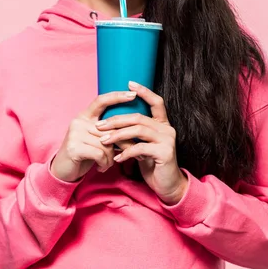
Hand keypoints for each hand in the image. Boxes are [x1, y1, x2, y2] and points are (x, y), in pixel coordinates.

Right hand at [50, 90, 137, 181]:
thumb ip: (109, 131)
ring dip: (111, 158)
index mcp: (85, 116)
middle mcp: (79, 121)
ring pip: (107, 143)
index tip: (133, 94)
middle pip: (111, 128)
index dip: (117, 96)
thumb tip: (134, 128)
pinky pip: (100, 154)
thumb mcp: (96, 139)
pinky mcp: (74, 147)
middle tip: (136, 154)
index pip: (101, 100)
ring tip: (108, 164)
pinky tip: (101, 168)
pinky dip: (105, 163)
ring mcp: (75, 133)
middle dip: (125, 143)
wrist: (63, 171)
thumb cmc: (85, 154)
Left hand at [95, 81, 187, 204]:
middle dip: (117, 120)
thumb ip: (133, 135)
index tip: (129, 83)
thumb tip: (111, 126)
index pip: (157, 102)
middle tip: (99, 125)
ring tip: (104, 140)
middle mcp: (167, 129)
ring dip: (118, 135)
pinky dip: (126, 152)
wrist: (167, 185)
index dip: (144, 91)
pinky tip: (117, 157)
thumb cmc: (152, 164)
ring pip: (139, 130)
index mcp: (163, 124)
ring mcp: (168, 140)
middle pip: (139, 117)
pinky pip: (141, 148)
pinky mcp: (165, 153)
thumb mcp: (142, 146)